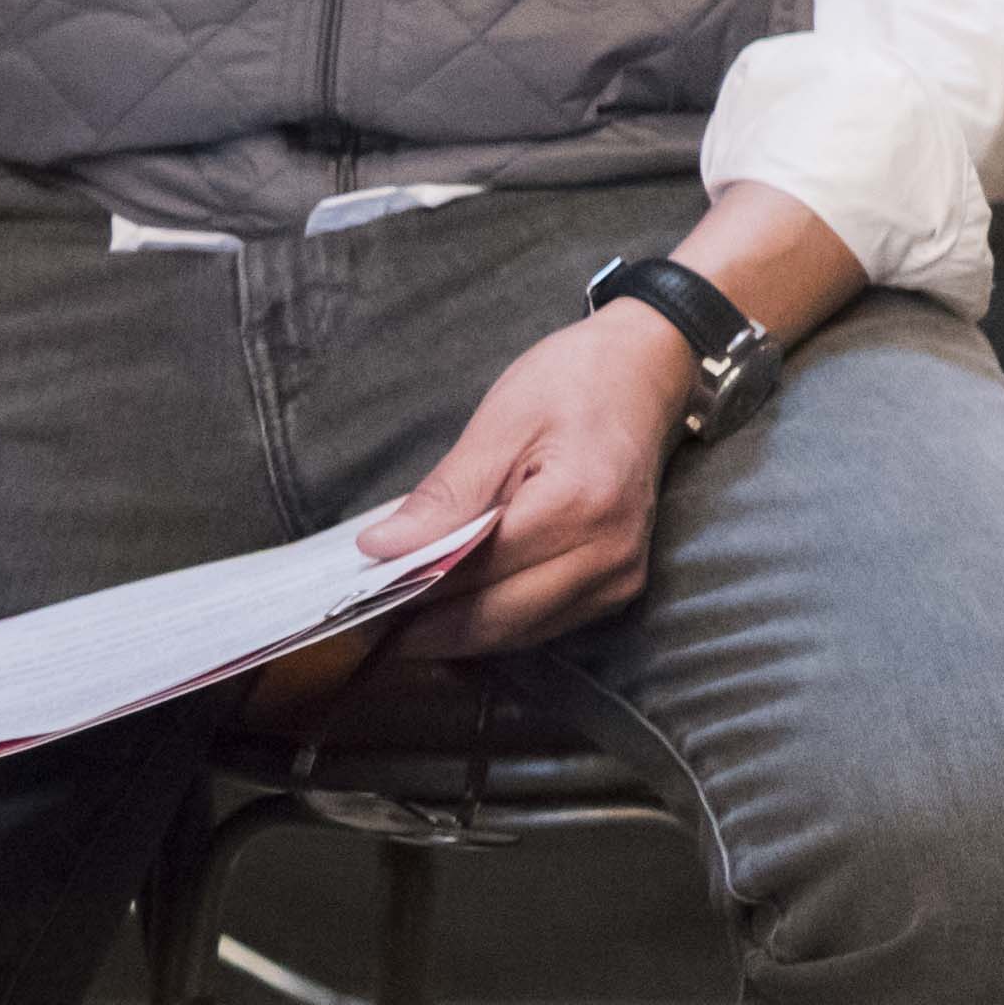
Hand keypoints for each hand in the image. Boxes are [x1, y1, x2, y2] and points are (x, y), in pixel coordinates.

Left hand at [361, 313, 703, 657]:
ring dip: (457, 632)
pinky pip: (542, 625)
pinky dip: (494, 622)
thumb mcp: (499, 423)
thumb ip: (445, 496)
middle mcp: (609, 555)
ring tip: (403, 614)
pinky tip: (455, 608)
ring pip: (518, 633)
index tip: (357, 598)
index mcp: (579, 505)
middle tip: (368, 619)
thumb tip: (382, 551)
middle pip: (498, 618)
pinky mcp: (621, 587)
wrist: (646, 371)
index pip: (477, 571)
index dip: (413, 589)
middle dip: (428, 625)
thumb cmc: (571, 383)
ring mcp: (621, 577)